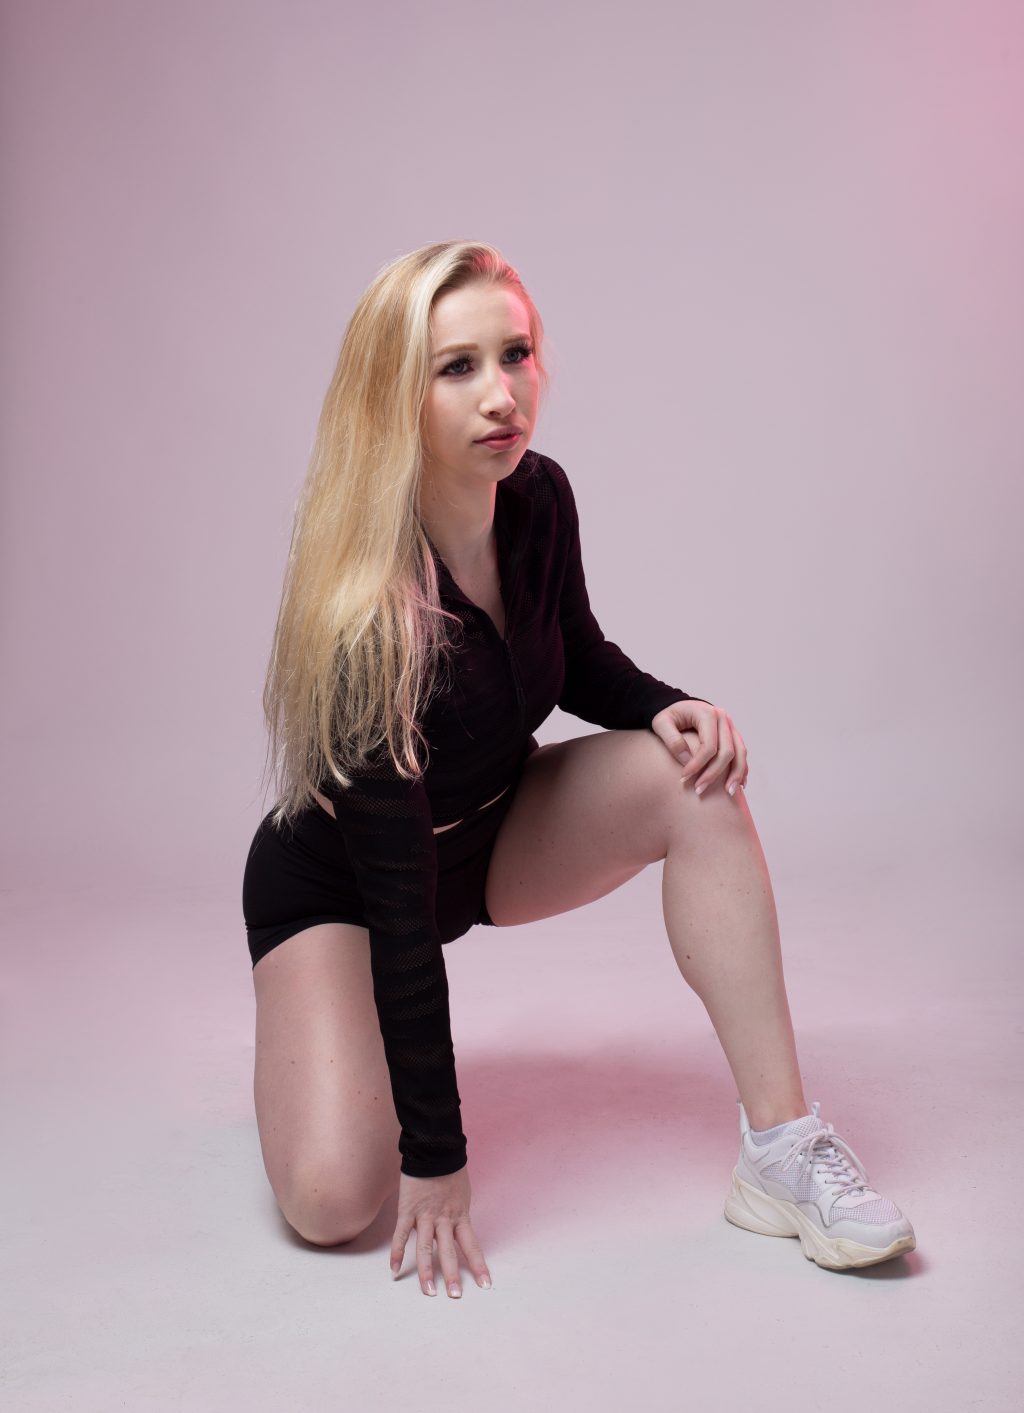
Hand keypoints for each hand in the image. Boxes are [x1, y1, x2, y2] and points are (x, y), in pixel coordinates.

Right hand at [389, 1164, 491, 1296]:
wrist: (434, 1149)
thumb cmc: (451, 1170)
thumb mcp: (463, 1195)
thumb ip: (459, 1216)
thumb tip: (459, 1232)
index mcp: (460, 1215)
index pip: (472, 1246)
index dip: (478, 1266)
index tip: (485, 1285)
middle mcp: (444, 1219)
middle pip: (448, 1252)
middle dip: (452, 1276)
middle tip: (455, 1296)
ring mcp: (424, 1216)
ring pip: (425, 1248)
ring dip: (426, 1272)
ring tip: (429, 1292)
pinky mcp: (407, 1210)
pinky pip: (401, 1235)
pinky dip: (396, 1253)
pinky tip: (394, 1270)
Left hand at [650, 699, 747, 797]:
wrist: (678, 707)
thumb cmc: (668, 715)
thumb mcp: (661, 723)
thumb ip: (671, 740)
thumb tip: (686, 761)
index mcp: (707, 713)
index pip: (709, 745)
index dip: (697, 765)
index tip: (683, 778)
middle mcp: (723, 718)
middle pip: (727, 751)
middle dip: (714, 773)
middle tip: (699, 790)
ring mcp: (730, 726)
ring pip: (740, 753)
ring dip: (735, 775)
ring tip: (728, 793)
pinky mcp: (732, 734)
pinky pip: (742, 753)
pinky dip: (742, 768)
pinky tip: (739, 784)